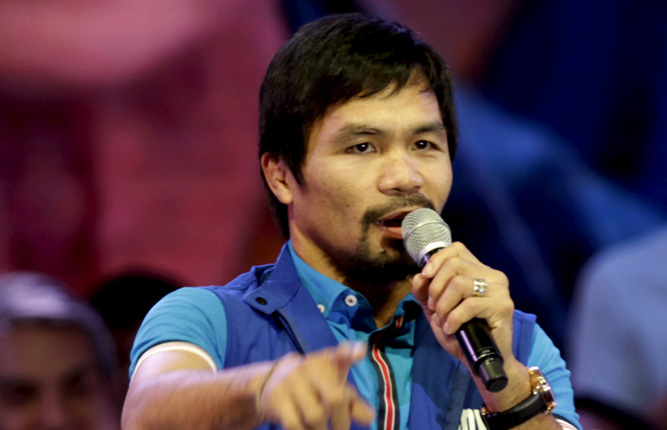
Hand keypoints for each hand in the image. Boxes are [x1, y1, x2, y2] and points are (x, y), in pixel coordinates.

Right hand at [257, 342, 375, 429]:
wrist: (273, 380)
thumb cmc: (315, 384)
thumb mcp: (335, 387)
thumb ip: (354, 402)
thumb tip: (369, 417)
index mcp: (329, 361)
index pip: (341, 353)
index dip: (350, 352)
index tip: (360, 353)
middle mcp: (310, 366)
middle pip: (335, 398)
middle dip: (342, 421)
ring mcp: (292, 380)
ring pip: (315, 416)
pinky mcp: (277, 396)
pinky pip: (294, 423)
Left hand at [410, 241, 515, 370]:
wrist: (481, 361)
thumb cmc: (461, 333)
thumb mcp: (436, 310)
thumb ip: (425, 293)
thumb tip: (418, 277)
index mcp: (478, 270)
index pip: (457, 249)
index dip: (437, 260)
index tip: (425, 277)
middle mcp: (492, 275)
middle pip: (454, 264)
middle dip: (436, 287)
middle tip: (435, 308)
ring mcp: (500, 290)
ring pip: (459, 283)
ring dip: (444, 304)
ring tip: (443, 319)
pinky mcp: (503, 306)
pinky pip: (469, 305)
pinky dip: (453, 318)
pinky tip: (451, 329)